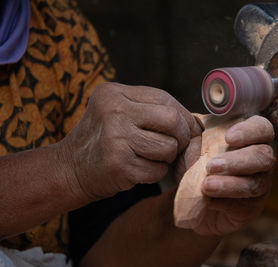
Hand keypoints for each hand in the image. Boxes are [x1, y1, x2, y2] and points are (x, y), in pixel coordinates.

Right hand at [58, 83, 201, 201]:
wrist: (69, 169)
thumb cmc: (103, 140)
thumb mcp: (118, 112)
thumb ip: (152, 110)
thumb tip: (198, 122)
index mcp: (113, 93)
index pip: (165, 98)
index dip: (184, 116)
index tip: (188, 128)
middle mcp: (113, 111)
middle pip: (172, 120)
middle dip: (182, 136)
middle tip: (175, 145)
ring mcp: (115, 139)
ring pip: (168, 147)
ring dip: (166, 157)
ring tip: (149, 156)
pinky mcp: (119, 165)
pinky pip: (157, 170)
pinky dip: (154, 173)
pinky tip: (138, 169)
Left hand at [179, 115, 274, 235]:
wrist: (188, 197)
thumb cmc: (194, 164)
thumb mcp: (191, 144)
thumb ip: (196, 132)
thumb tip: (196, 127)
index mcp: (248, 137)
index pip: (262, 128)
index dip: (250, 131)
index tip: (229, 138)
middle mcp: (260, 159)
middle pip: (264, 156)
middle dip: (238, 161)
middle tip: (211, 165)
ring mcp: (260, 184)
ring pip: (255, 183)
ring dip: (230, 184)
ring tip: (206, 185)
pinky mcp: (252, 207)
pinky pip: (245, 205)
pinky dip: (225, 202)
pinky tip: (209, 201)